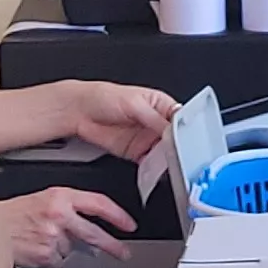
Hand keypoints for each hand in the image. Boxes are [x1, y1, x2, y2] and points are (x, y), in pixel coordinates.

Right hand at [2, 187, 132, 267]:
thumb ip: (67, 209)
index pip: (98, 203)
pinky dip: (51, 259)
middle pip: (94, 233)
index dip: (118, 215)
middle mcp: (58, 215)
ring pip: (72, 250)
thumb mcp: (42, 199)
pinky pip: (58, 262)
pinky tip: (37, 250)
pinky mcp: (45, 254)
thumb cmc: (13, 214)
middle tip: (123, 253)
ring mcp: (52, 236)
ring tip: (42, 241)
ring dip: (63, 249)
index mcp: (60, 196)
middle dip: (113, 246)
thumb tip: (90, 226)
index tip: (129, 224)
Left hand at [58, 80, 183, 160]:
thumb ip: (153, 118)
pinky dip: (154, 168)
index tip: (188, 139)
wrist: (80, 111)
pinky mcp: (137, 152)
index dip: (186, 129)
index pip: (181, 119)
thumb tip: (171, 129)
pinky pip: (150, 163)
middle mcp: (156, 122)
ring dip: (167, 159)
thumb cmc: (104, 97)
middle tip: (179, 154)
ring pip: (165, 152)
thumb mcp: (133, 102)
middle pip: (175, 138)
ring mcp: (147, 138)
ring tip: (168, 163)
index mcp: (160, 104)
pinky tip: (155, 169)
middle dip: (177, 147)